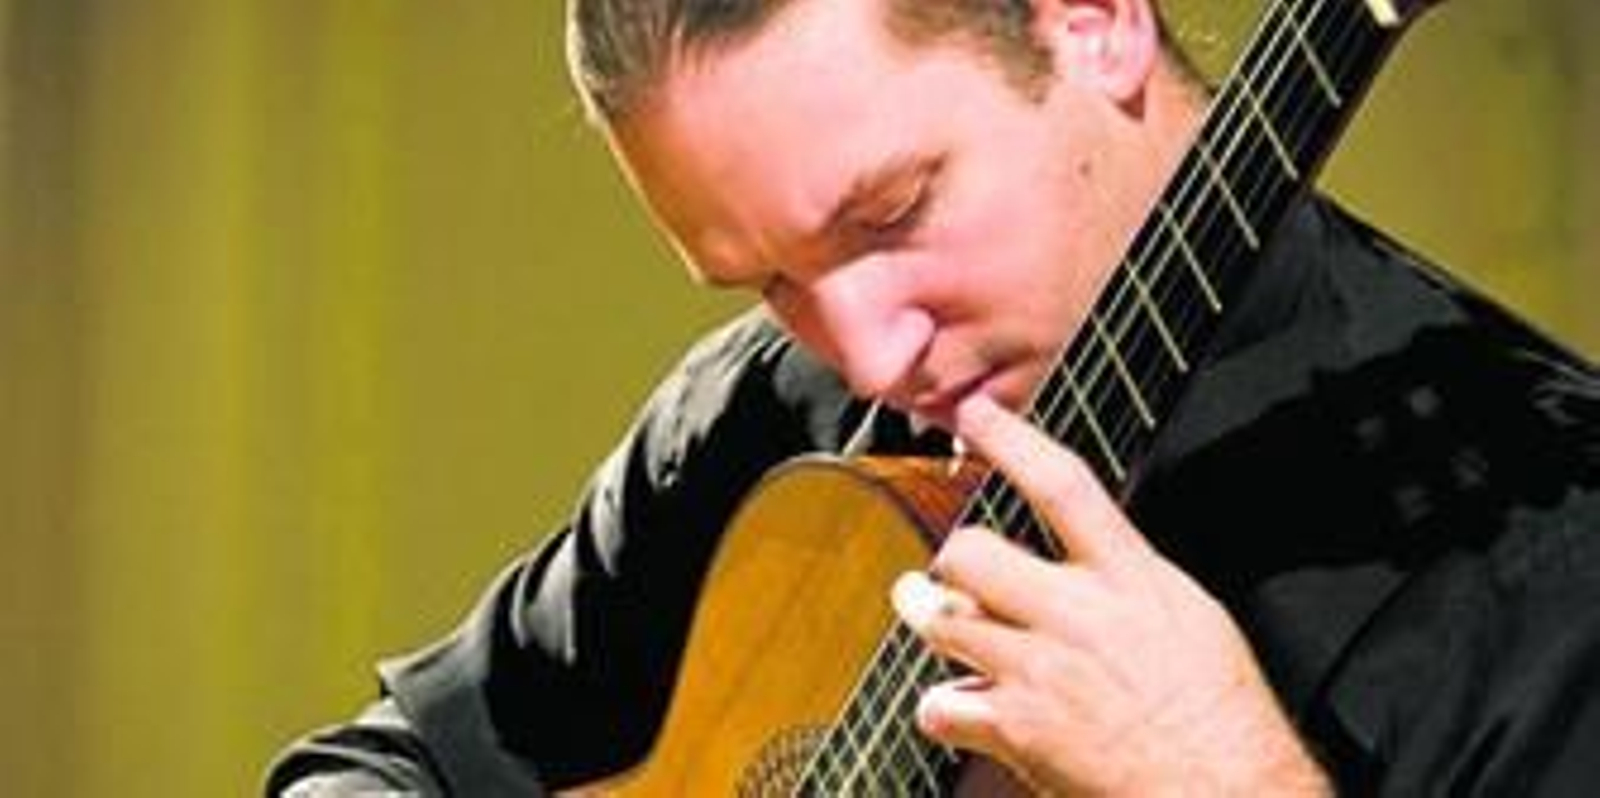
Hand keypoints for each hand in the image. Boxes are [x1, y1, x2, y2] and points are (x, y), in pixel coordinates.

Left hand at [891, 395, 1329, 795]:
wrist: (1222, 790)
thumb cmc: (1220, 711)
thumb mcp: (1191, 613)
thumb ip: (1127, 573)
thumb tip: (1091, 544)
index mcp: (1130, 579)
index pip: (1063, 486)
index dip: (1012, 440)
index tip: (976, 414)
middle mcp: (1077, 617)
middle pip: (973, 554)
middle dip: (953, 559)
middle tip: (951, 569)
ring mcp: (1039, 672)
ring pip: (942, 622)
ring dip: (931, 620)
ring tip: (932, 614)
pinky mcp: (1017, 729)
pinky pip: (940, 704)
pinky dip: (944, 706)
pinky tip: (965, 705)